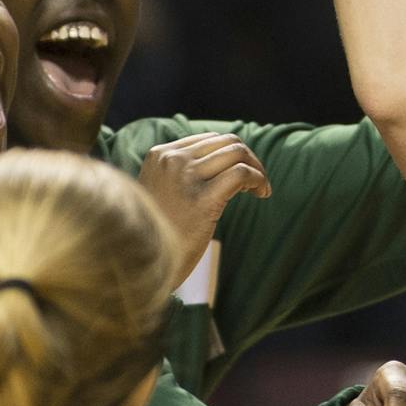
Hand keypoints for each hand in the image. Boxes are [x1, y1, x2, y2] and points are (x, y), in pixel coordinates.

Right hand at [135, 132, 270, 276]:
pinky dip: (258, 179)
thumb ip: (180, 174)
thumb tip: (220, 159)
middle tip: (257, 178)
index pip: (209, 139)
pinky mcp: (202, 200)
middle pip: (226, 142)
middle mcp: (172, 160)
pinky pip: (241, 174)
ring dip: (257, 168)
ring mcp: (186, 178)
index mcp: (160, 155)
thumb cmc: (157, 232)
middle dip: (248, 157)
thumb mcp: (161, 192)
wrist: (144, 265)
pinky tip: (262, 193)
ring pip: (236, 153)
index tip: (242, 172)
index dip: (231, 153)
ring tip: (261, 188)